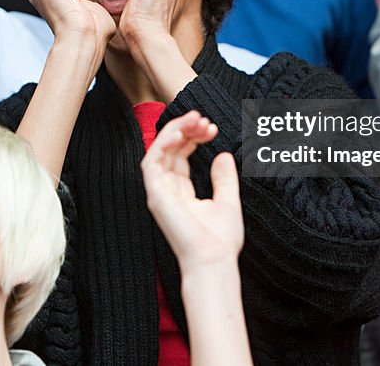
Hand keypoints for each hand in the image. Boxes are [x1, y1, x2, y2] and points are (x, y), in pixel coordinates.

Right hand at [142, 111, 243, 269]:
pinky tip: (181, 133)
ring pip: (158, 150)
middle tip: (203, 119)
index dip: (192, 137)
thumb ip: (223, 178)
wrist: (214, 260)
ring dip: (175, 130)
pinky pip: (151, 162)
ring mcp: (159, 192)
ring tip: (195, 119)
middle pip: (168, 149)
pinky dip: (163, 143)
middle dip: (185, 128)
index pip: (179, 154)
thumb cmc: (220, 240)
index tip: (212, 128)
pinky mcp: (155, 195)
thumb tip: (224, 155)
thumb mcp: (227, 201)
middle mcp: (167, 189)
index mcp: (181, 191)